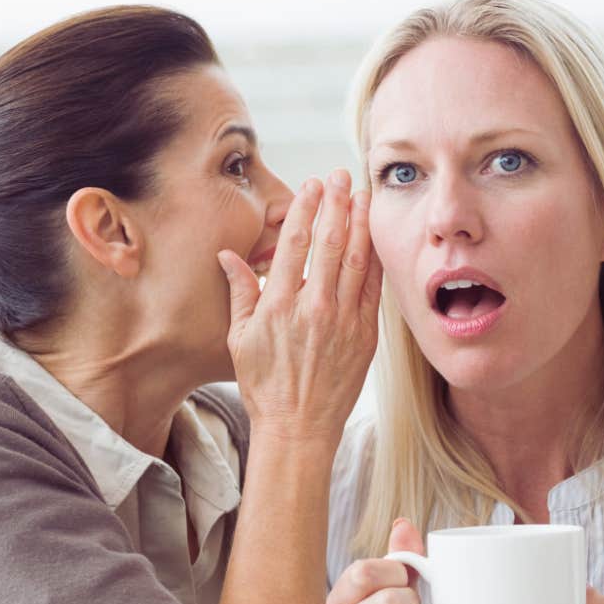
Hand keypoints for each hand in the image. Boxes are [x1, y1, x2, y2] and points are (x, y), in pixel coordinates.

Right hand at [217, 170, 381, 443]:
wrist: (299, 428)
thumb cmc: (265, 386)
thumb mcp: (239, 339)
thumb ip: (239, 292)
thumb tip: (228, 256)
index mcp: (279, 305)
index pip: (294, 243)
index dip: (304, 209)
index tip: (311, 186)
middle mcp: (314, 308)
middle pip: (330, 242)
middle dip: (337, 203)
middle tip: (341, 175)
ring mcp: (344, 320)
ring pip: (357, 259)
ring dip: (360, 222)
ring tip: (363, 195)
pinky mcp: (366, 334)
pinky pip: (373, 287)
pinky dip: (376, 258)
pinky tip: (376, 237)